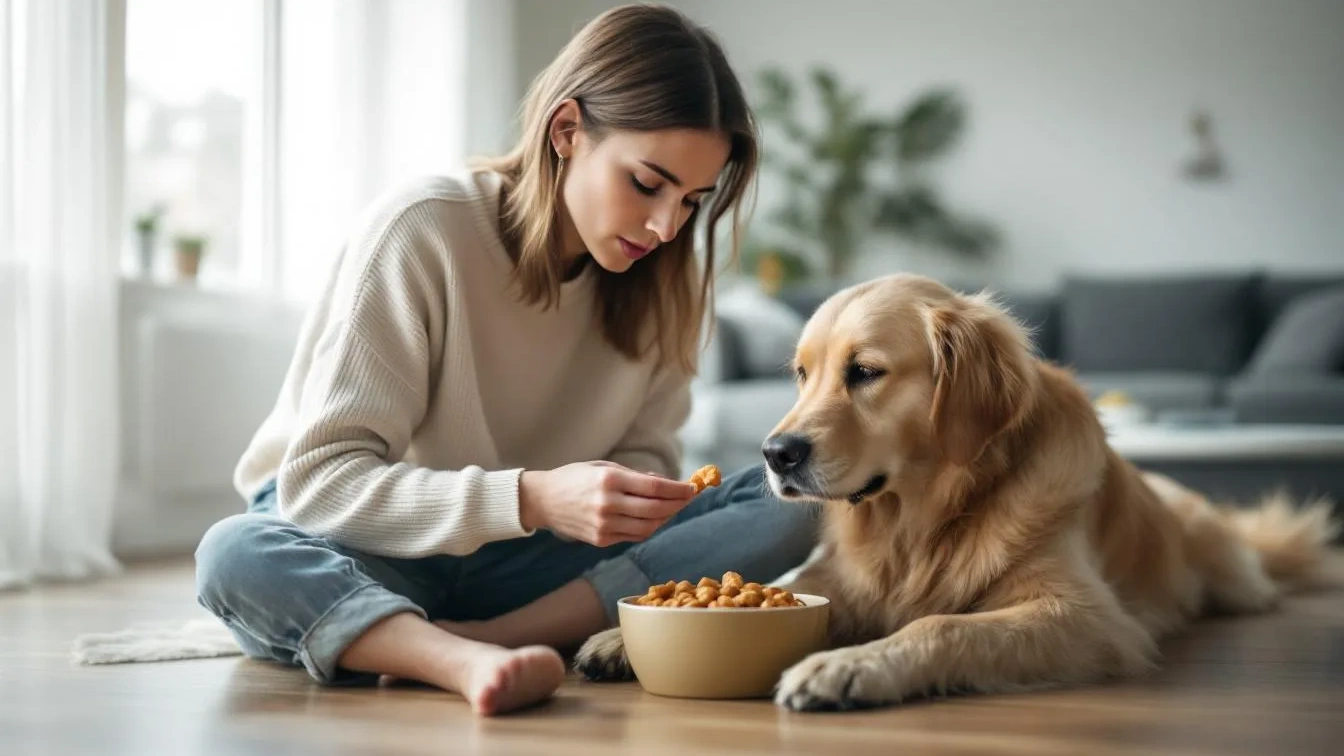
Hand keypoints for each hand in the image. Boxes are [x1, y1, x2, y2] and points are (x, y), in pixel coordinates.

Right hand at [519, 461, 695, 546]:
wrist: (542, 501)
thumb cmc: (574, 478)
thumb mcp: (603, 466)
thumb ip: (634, 476)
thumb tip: (664, 483)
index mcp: (609, 480)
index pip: (654, 487)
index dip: (677, 489)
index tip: (692, 488)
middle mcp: (607, 504)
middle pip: (655, 509)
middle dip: (677, 504)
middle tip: (688, 498)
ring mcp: (604, 525)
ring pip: (648, 527)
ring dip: (666, 518)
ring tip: (673, 508)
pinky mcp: (600, 540)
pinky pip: (634, 536)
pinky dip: (648, 528)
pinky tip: (654, 519)